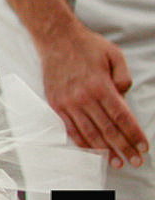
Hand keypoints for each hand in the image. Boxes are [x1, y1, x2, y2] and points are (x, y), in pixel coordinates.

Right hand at [40, 20, 148, 168]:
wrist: (55, 37)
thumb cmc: (86, 45)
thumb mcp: (115, 55)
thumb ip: (124, 78)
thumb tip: (124, 98)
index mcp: (100, 86)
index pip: (122, 118)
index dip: (134, 136)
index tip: (144, 148)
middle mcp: (83, 97)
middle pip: (108, 130)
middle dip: (124, 148)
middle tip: (135, 161)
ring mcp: (68, 102)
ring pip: (89, 133)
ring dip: (104, 151)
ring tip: (116, 162)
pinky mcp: (56, 103)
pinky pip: (70, 128)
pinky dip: (82, 142)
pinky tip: (92, 150)